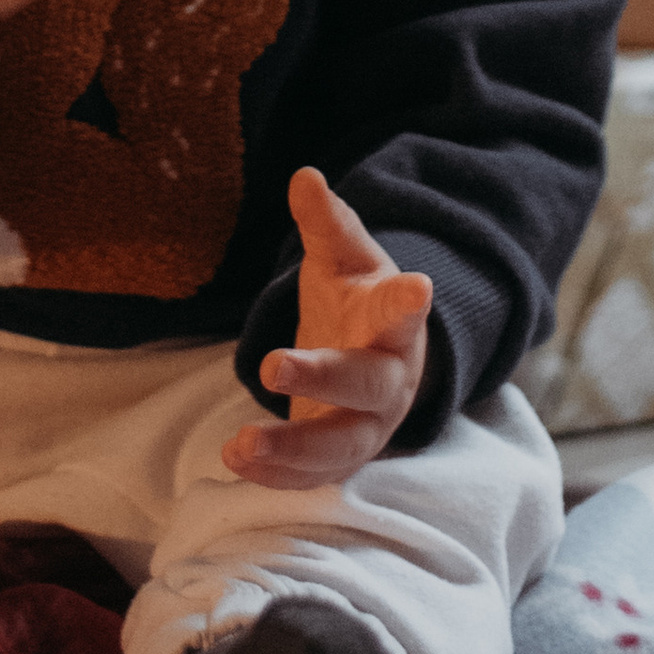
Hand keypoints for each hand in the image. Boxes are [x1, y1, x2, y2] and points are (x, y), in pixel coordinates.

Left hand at [222, 167, 433, 488]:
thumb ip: (325, 223)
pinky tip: (235, 464)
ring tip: (240, 443)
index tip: (418, 285)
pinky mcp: (341, 456)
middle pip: (366, 385)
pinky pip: (313, 476)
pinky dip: (277, 477)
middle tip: (271, 365)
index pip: (403, 310)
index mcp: (393, 323)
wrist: (373, 358)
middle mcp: (389, 380)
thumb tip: (304, 177)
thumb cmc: (356, 301)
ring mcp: (368, 426)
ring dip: (291, 448)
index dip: (408, 300)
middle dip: (323, 377)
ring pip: (339, 445)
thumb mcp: (342, 258)